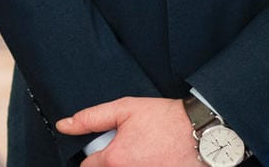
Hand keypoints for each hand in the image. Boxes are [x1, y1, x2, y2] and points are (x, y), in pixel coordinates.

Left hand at [57, 96, 199, 166]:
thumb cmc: (167, 120)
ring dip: (128, 164)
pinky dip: (146, 165)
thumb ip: (91, 118)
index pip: (87, 166)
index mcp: (115, 159)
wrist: (203, 133)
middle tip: (129, 146)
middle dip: (112, 161)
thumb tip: (65, 126)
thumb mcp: (124, 109)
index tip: (105, 145)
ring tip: (144, 152)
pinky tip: (154, 158)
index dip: (94, 153)